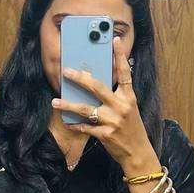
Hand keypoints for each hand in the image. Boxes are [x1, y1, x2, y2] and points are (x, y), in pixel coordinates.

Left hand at [50, 35, 155, 170]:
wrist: (138, 153)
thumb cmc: (132, 129)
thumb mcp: (129, 109)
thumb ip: (116, 96)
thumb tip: (96, 85)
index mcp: (128, 97)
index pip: (124, 72)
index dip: (120, 55)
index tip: (114, 40)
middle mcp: (121, 106)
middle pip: (97, 87)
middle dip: (80, 78)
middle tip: (66, 71)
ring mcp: (113, 121)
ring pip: (86, 109)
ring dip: (68, 105)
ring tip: (55, 101)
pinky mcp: (105, 135)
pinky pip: (85, 128)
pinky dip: (75, 125)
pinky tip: (67, 122)